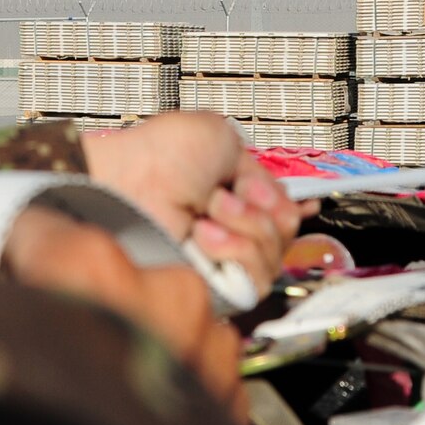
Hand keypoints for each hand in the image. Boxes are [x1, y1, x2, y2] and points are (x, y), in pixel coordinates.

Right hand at [0, 142, 245, 418]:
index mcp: (95, 268)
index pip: (42, 225)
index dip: (5, 257)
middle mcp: (167, 299)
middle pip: (101, 266)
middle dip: (63, 294)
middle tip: (29, 347)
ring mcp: (206, 355)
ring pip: (152, 311)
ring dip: (117, 333)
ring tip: (73, 391)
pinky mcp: (229, 407)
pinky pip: (188, 363)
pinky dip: (156, 376)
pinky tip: (117, 417)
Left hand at [83, 112, 315, 290]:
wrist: (130, 184)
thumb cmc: (158, 156)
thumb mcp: (222, 138)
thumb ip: (262, 170)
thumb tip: (286, 200)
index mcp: (232, 192)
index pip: (282, 211)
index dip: (288, 205)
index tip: (294, 198)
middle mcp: (229, 226)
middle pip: (287, 232)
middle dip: (263, 207)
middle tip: (225, 194)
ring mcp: (222, 257)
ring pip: (276, 254)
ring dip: (247, 224)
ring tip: (208, 211)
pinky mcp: (216, 286)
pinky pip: (257, 278)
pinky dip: (235, 248)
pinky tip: (205, 235)